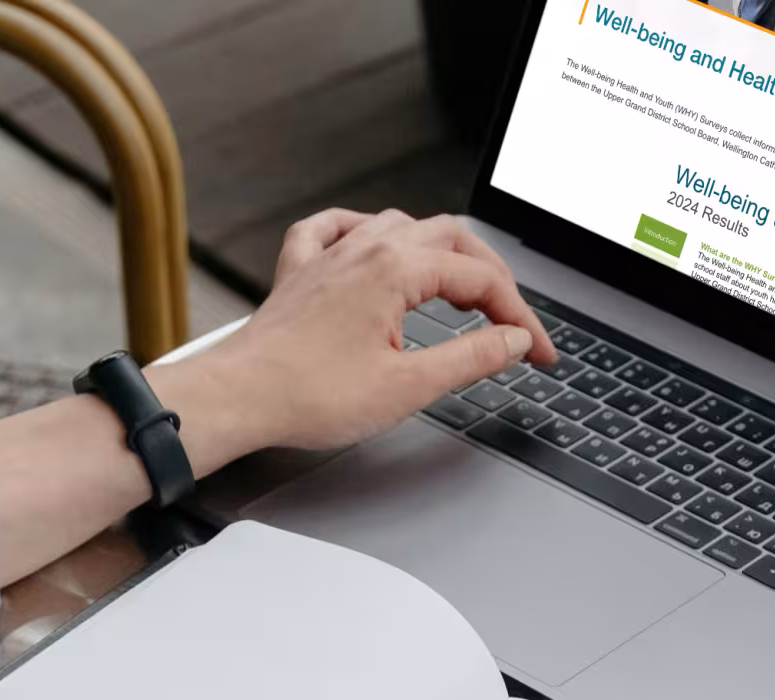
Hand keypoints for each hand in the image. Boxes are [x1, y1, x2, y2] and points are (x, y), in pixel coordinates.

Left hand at [184, 209, 557, 452]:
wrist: (237, 398)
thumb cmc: (307, 395)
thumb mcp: (408, 386)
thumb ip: (470, 358)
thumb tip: (512, 341)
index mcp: (396, 270)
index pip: (480, 281)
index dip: (519, 317)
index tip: (537, 351)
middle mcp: (364, 249)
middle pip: (450, 238)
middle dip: (491, 277)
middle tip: (510, 319)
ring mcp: (329, 256)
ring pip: (398, 225)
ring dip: (437, 250)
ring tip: (458, 284)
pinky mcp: (299, 272)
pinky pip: (333, 228)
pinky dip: (361, 230)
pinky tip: (369, 242)